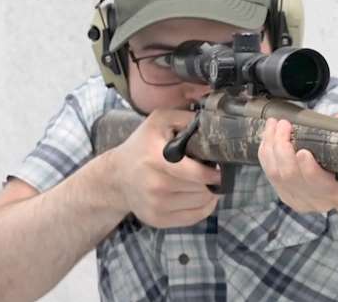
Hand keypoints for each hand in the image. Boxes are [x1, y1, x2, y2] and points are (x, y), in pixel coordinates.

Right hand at [106, 109, 220, 227]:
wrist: (117, 176)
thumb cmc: (142, 146)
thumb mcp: (159, 121)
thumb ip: (184, 118)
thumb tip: (209, 124)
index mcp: (156, 159)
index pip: (195, 174)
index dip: (213, 173)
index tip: (221, 168)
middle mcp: (155, 185)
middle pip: (201, 189)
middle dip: (211, 180)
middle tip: (210, 172)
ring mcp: (156, 205)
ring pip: (201, 203)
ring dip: (208, 193)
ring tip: (203, 182)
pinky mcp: (158, 220)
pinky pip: (194, 217)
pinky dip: (204, 207)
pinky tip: (200, 195)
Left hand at [257, 111, 337, 212]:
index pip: (319, 183)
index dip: (308, 168)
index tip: (303, 151)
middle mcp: (318, 200)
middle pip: (290, 175)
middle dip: (282, 146)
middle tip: (284, 124)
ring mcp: (299, 200)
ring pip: (275, 173)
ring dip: (270, 145)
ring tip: (273, 125)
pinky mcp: (285, 196)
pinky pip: (269, 174)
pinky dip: (266, 153)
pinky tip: (268, 137)